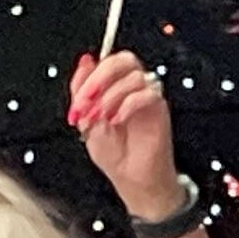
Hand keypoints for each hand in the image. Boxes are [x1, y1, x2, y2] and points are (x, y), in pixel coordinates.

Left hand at [71, 48, 176, 213]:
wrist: (131, 178)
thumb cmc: (113, 153)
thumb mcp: (85, 120)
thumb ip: (82, 91)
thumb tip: (85, 62)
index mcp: (113, 86)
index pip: (105, 61)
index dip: (90, 75)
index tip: (79, 98)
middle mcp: (131, 87)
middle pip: (123, 59)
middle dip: (101, 77)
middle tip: (89, 99)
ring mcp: (146, 95)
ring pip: (133, 76)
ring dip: (111, 97)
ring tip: (102, 118)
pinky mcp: (159, 107)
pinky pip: (148, 93)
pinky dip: (128, 105)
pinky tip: (117, 120)